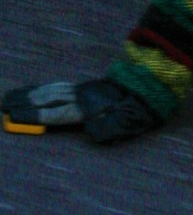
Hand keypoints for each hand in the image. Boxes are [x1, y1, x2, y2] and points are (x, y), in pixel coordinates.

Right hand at [2, 79, 158, 142]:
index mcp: (90, 107)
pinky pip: (61, 87)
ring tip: (12, 97)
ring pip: (53, 91)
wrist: (156, 83)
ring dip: (32, 94)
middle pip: (49, 100)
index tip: (14, 118)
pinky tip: (39, 90)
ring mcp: (86, 89)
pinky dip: (46, 89)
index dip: (34, 117)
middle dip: (25, 103)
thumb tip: (88, 131)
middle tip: (3, 106)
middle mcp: (84, 96)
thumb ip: (108, 128)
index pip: (56, 114)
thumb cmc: (142, 108)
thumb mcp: (129, 122)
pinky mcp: (90, 86)